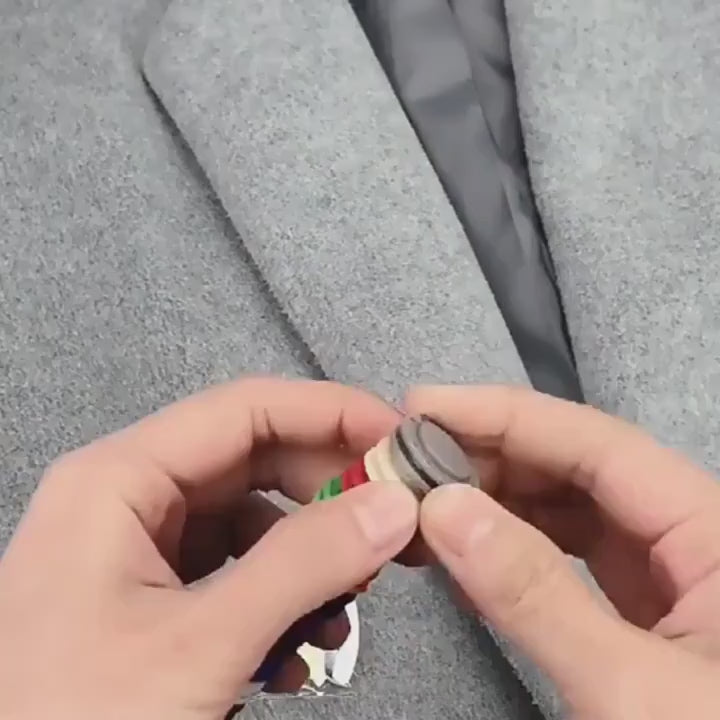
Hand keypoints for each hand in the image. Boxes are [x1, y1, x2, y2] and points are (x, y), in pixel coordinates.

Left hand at [0, 378, 417, 719]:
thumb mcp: (199, 645)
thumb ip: (303, 566)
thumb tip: (392, 506)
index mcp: (118, 480)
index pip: (245, 409)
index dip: (329, 412)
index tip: (398, 439)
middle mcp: (127, 499)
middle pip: (253, 461)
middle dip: (328, 493)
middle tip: (393, 524)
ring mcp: (137, 550)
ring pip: (251, 521)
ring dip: (310, 557)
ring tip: (350, 601)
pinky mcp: (150, 598)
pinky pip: (235, 572)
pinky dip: (280, 600)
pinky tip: (300, 649)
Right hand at [409, 385, 719, 718]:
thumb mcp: (635, 692)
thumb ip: (535, 596)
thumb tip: (442, 508)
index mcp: (714, 530)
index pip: (595, 442)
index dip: (503, 415)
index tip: (421, 406)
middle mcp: (691, 535)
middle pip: (576, 467)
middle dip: (488, 457)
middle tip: (405, 461)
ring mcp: (665, 576)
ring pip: (566, 510)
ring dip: (491, 500)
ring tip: (419, 500)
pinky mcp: (641, 613)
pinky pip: (565, 559)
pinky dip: (508, 549)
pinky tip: (460, 551)